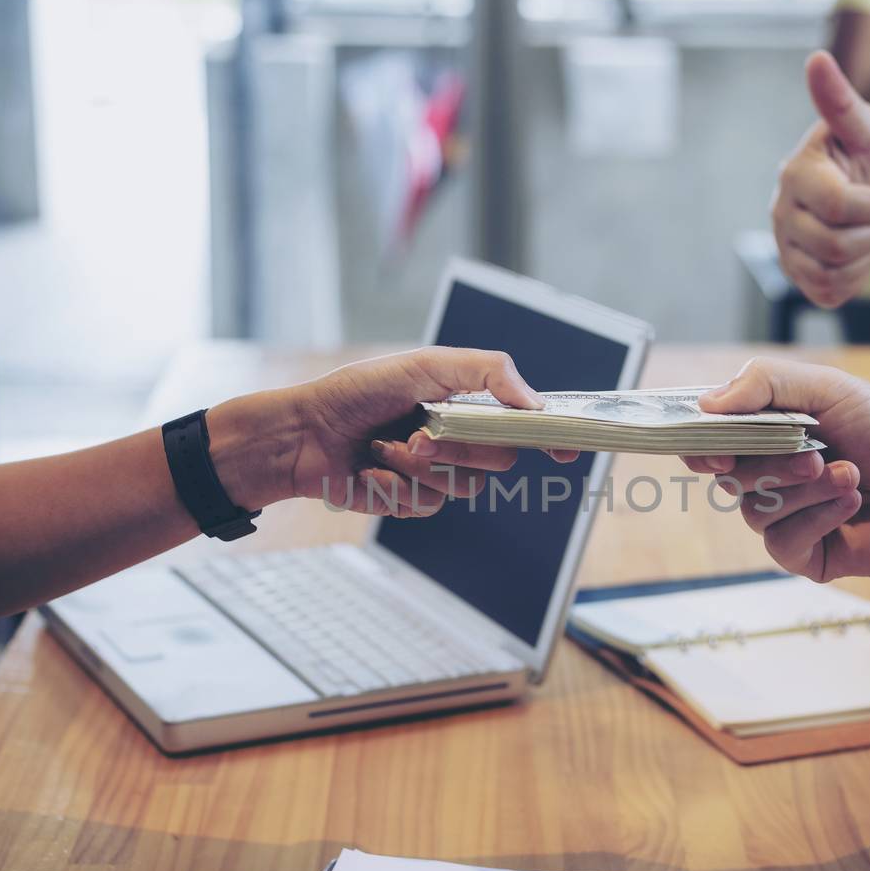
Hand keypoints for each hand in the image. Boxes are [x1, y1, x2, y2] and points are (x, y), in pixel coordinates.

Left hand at [206, 346, 544, 517]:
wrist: (303, 435)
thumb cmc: (356, 391)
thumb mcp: (425, 365)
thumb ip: (488, 372)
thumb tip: (536, 402)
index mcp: (467, 402)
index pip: (524, 420)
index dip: (550, 434)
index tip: (567, 447)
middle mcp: (459, 437)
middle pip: (501, 456)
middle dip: (461, 446)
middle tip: (420, 432)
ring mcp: (437, 471)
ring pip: (467, 485)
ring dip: (421, 467)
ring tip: (384, 448)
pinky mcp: (412, 500)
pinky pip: (430, 505)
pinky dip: (398, 488)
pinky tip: (371, 471)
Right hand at [681, 357, 869, 581]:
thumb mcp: (827, 387)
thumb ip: (765, 383)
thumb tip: (706, 404)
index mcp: (763, 433)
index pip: (706, 440)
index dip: (701, 445)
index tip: (716, 449)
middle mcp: (764, 475)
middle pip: (728, 476)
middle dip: (773, 464)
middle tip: (816, 456)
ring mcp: (780, 516)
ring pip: (755, 509)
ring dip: (808, 490)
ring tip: (852, 475)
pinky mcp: (801, 553)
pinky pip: (782, 539)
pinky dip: (819, 516)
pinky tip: (852, 502)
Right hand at [772, 50, 869, 307]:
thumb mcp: (869, 127)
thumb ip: (840, 100)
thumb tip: (816, 59)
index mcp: (796, 172)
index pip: (837, 205)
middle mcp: (781, 211)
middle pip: (836, 245)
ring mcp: (785, 248)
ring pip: (833, 273)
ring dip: (865, 255)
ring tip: (865, 231)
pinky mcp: (797, 277)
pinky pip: (828, 294)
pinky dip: (853, 280)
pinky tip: (855, 256)